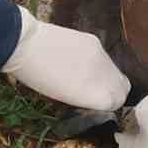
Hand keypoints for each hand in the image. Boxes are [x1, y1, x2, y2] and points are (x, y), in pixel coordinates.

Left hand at [2, 8, 130, 109]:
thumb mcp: (62, 97)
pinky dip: (99, 65)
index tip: (99, 106)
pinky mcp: (95, 41)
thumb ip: (86, 98)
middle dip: (114, 94)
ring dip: (108, 78)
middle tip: (98, 95)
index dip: (109, 106)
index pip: (116, 103)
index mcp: (92, 94)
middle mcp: (102, 74)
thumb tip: (98, 98)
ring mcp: (101, 55)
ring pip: (117, 72)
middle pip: (123, 88)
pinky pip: (106, 59)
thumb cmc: (36, 77)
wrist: (25, 44)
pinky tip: (82, 62)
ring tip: (88, 78)